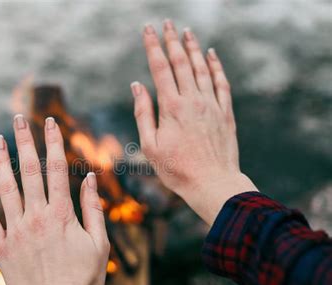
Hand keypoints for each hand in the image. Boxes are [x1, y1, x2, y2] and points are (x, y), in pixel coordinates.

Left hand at [0, 115, 108, 284]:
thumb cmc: (83, 280)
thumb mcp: (99, 244)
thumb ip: (92, 209)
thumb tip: (90, 178)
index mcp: (62, 214)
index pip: (57, 169)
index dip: (53, 142)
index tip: (49, 122)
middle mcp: (37, 217)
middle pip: (29, 171)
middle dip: (24, 141)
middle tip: (18, 118)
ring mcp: (16, 231)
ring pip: (6, 188)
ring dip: (1, 161)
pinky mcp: (1, 247)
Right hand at [132, 20, 257, 224]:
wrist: (213, 184)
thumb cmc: (177, 169)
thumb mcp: (150, 145)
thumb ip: (143, 113)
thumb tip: (137, 86)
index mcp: (172, 107)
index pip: (159, 68)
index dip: (152, 46)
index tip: (147, 30)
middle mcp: (193, 100)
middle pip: (181, 62)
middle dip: (172, 40)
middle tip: (166, 23)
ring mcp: (212, 105)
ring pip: (202, 68)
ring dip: (194, 48)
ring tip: (187, 32)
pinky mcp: (225, 113)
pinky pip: (221, 82)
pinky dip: (216, 66)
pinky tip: (212, 55)